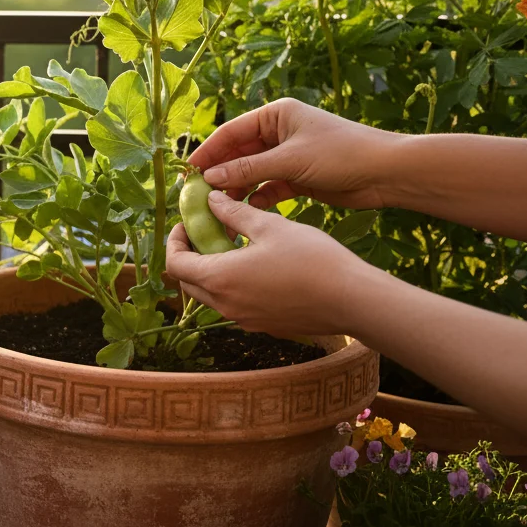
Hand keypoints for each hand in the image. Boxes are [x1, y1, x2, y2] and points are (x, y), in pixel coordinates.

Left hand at [166, 191, 369, 337]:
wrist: (353, 300)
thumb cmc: (312, 258)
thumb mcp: (270, 226)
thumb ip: (233, 213)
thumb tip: (211, 199)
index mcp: (220, 279)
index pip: (175, 264)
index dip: (174, 241)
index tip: (186, 224)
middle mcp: (225, 306)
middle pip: (188, 282)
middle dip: (188, 256)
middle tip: (204, 232)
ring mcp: (243, 320)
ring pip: (210, 296)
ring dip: (210, 271)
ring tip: (230, 245)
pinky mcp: (262, 326)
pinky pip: (232, 306)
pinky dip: (230, 285)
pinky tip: (252, 265)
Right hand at [189, 98, 398, 210]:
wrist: (386, 173)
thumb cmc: (340, 154)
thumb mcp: (290, 160)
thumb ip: (248, 170)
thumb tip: (211, 178)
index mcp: (276, 115)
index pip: (232, 132)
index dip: (209, 151)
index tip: (189, 171)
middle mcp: (279, 132)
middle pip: (239, 153)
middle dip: (221, 173)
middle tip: (198, 194)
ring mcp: (288, 155)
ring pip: (252, 172)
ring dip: (237, 188)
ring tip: (220, 208)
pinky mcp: (297, 177)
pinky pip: (268, 187)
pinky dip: (258, 197)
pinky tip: (248, 211)